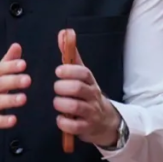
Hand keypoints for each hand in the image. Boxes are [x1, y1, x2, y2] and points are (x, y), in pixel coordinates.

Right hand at [0, 44, 29, 138]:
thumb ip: (6, 62)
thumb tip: (17, 45)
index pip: (0, 70)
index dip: (11, 66)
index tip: (23, 64)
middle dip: (13, 81)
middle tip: (27, 80)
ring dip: (10, 100)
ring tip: (23, 99)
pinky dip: (3, 121)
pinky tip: (13, 120)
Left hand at [54, 29, 121, 147]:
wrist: (106, 121)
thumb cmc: (88, 94)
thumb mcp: (82, 75)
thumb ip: (71, 55)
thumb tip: (63, 33)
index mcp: (90, 82)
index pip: (84, 73)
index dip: (70, 70)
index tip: (58, 70)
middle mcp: (92, 96)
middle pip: (78, 89)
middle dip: (63, 88)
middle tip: (56, 88)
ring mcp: (90, 113)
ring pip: (75, 107)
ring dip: (61, 104)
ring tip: (57, 102)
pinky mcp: (86, 128)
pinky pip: (74, 126)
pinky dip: (63, 123)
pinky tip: (60, 118)